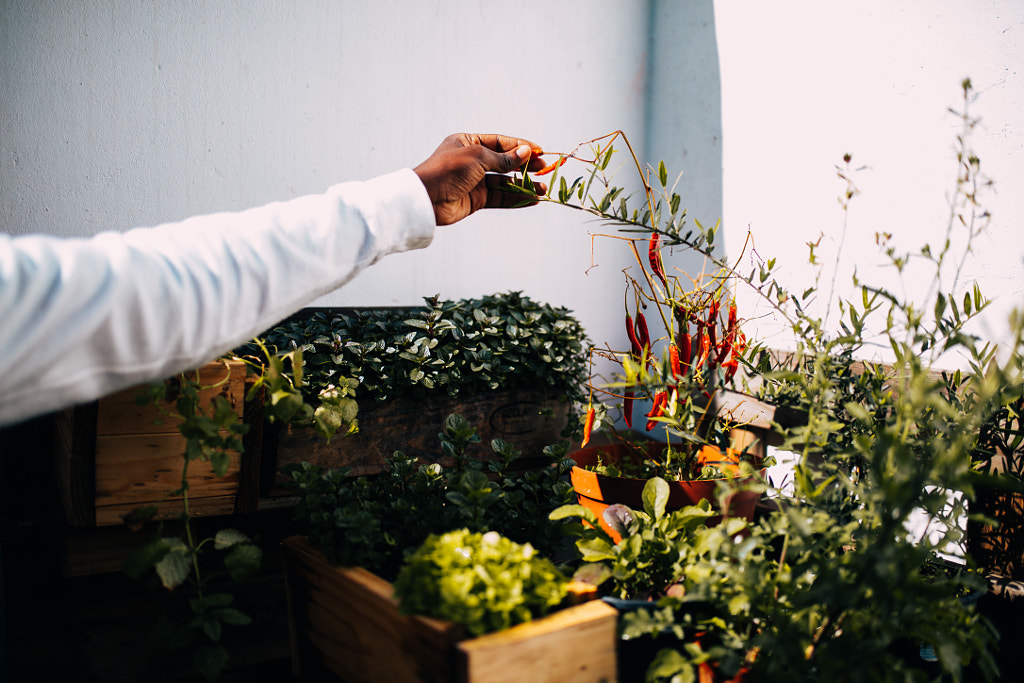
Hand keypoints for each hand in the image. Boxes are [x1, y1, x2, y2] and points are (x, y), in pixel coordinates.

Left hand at [413, 133, 547, 225]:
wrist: (426, 199)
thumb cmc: (447, 170)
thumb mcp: (478, 158)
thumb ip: (503, 159)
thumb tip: (525, 152)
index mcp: (468, 143)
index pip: (500, 142)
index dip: (520, 146)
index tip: (539, 151)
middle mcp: (472, 161)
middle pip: (505, 162)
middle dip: (525, 165)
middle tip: (544, 168)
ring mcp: (475, 181)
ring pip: (504, 182)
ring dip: (524, 184)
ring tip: (542, 188)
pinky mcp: (476, 199)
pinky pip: (500, 198)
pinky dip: (515, 198)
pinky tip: (531, 199)